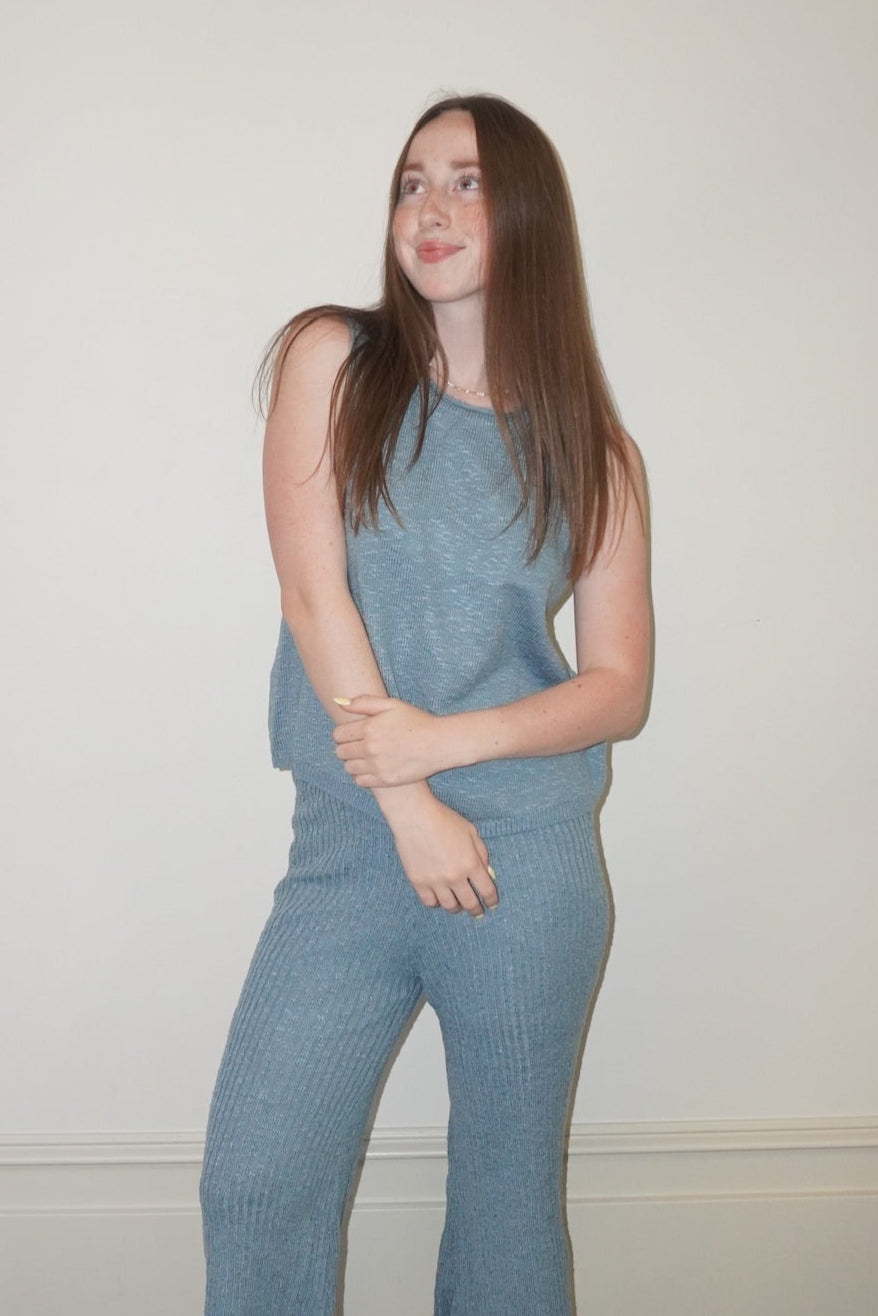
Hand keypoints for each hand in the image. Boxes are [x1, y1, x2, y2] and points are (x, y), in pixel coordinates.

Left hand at [332, 695, 456, 786]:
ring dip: (352, 762)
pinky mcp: (385, 780)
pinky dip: (361, 776)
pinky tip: (371, 768)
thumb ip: (363, 702)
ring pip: (348, 768)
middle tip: (358, 745)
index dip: (342, 734)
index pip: (338, 735)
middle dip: (346, 748)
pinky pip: (360, 781)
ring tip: (365, 757)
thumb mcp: (392, 704)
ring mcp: (377, 766)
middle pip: (341, 752)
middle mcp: (370, 748)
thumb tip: (338, 702)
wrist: (439, 743)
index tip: (351, 733)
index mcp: (369, 727)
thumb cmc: (417, 721)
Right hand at [382, 789, 498, 916]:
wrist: (414, 816)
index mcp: (471, 863)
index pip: (487, 890)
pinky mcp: (418, 882)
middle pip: (469, 903)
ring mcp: (435, 881)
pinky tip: (439, 899)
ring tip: (458, 906)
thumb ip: (481, 854)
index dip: (492, 900)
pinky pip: (430, 902)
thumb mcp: (471, 831)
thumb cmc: (444, 819)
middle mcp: (455, 877)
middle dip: (476, 910)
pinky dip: (436, 903)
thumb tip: (487, 874)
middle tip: (478, 913)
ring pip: (449, 906)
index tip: (492, 904)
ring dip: (457, 908)